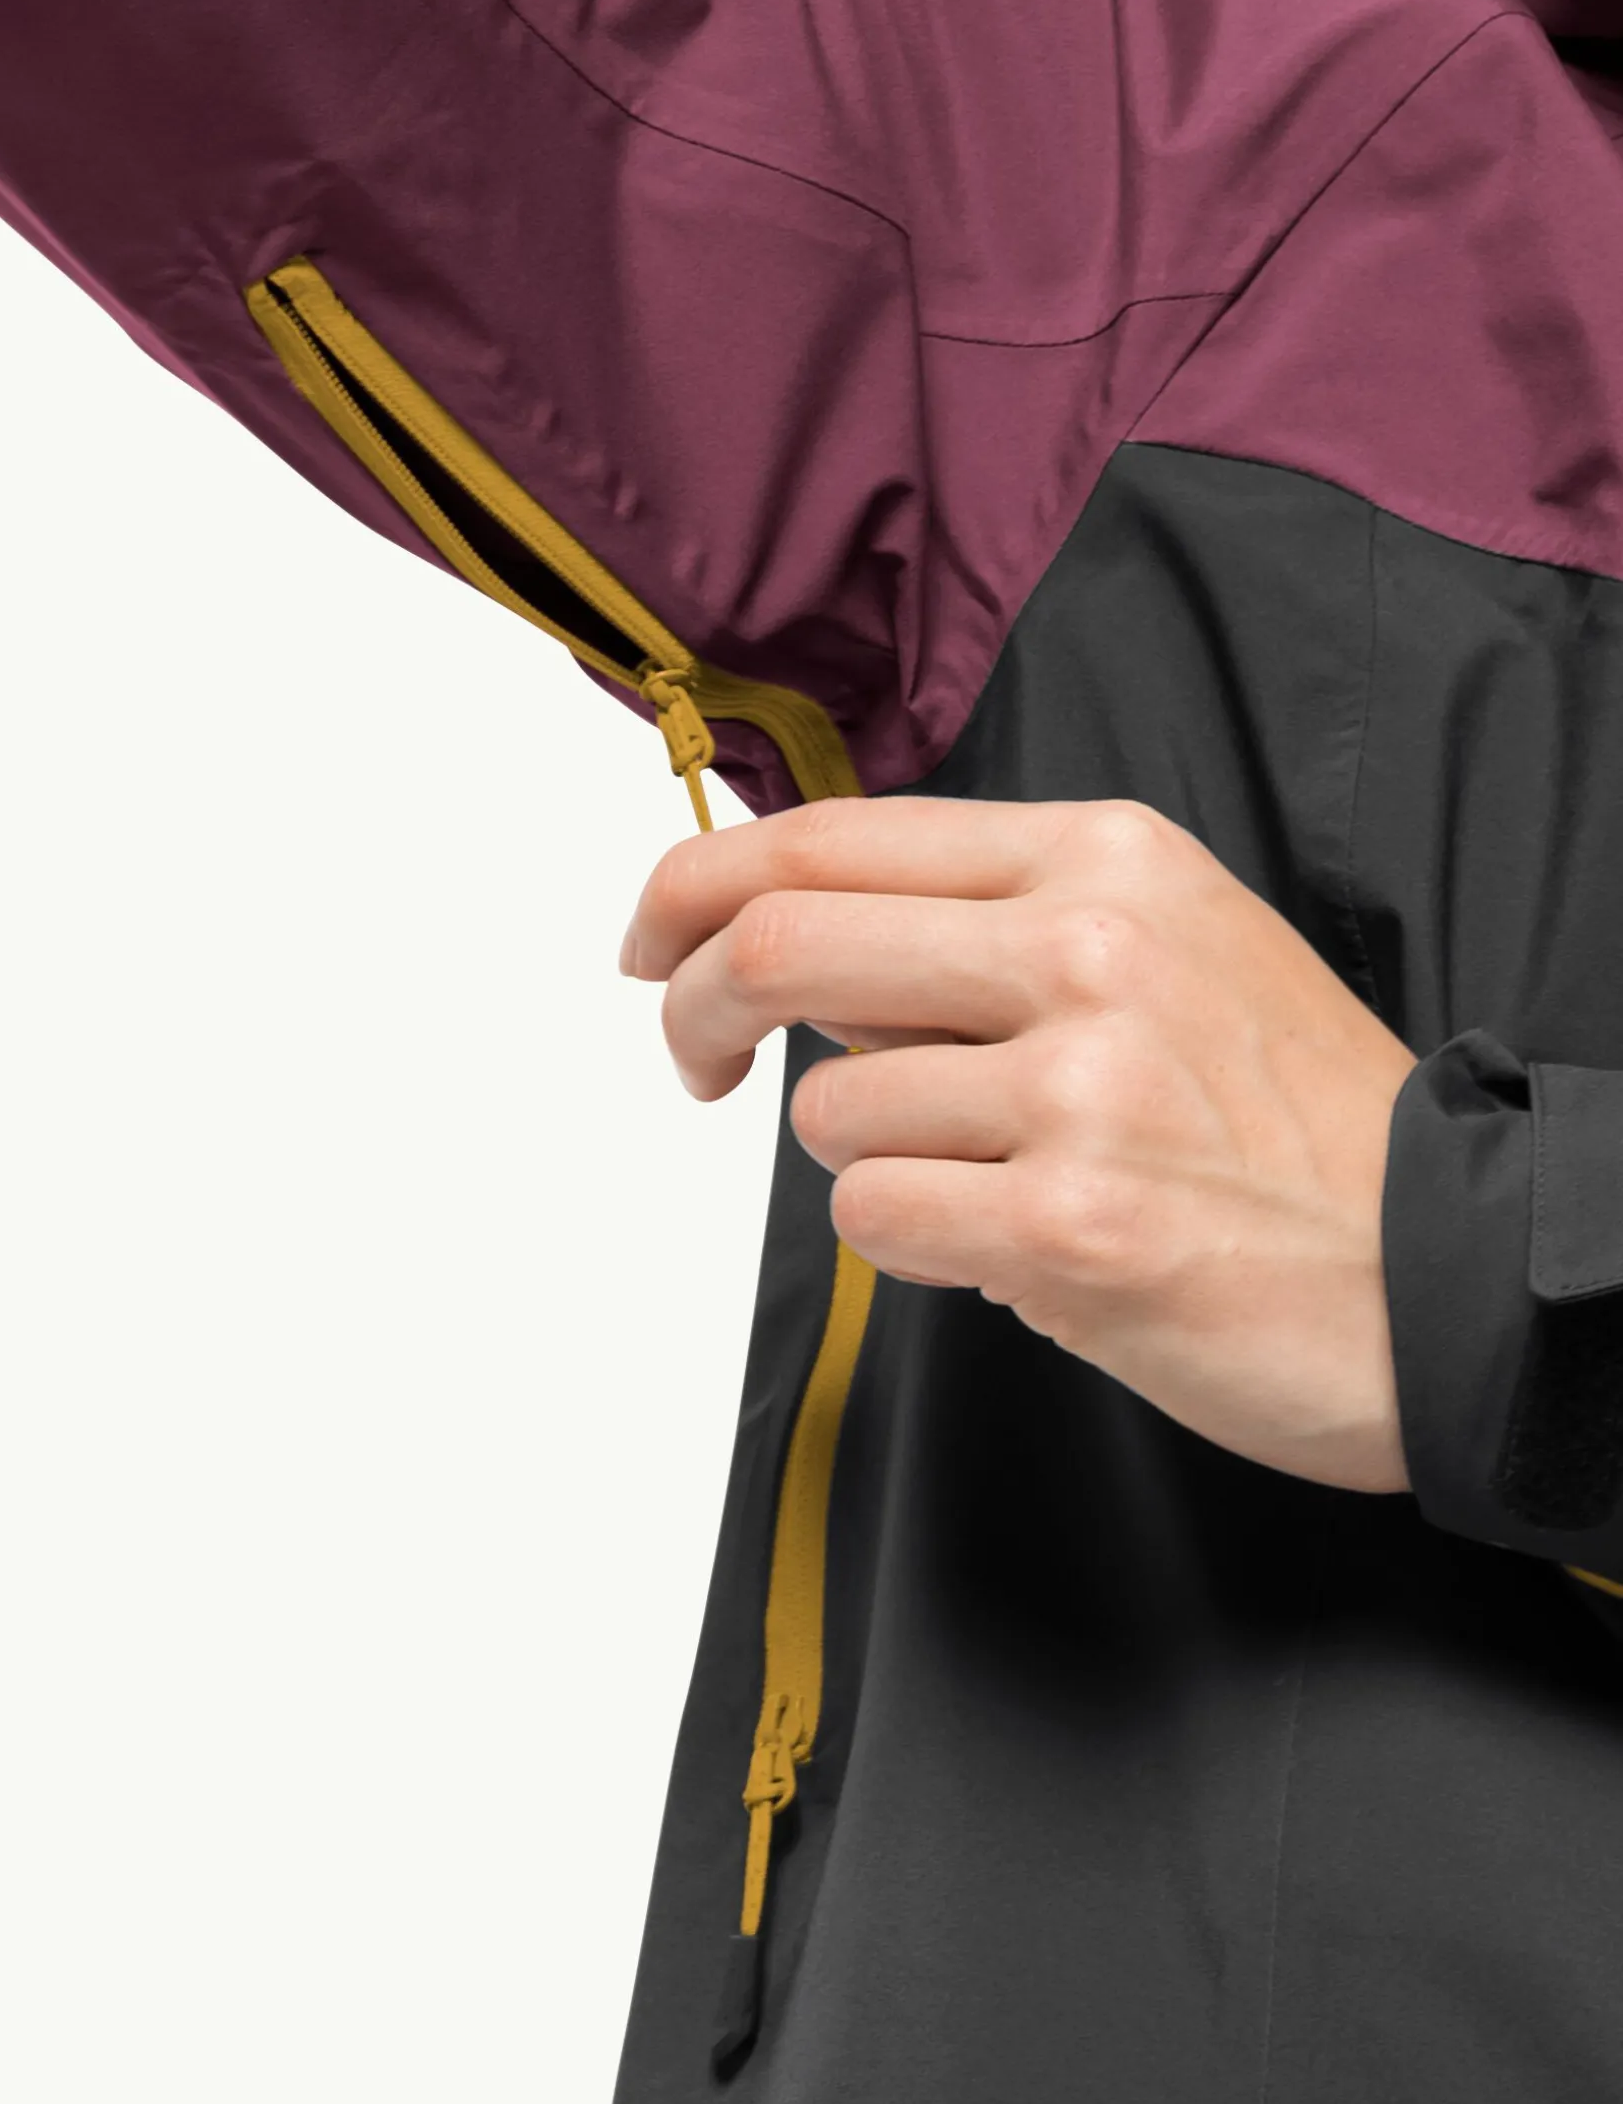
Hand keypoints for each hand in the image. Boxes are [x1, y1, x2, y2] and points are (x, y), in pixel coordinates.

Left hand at [620, 797, 1415, 1492]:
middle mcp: (1088, 948)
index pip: (829, 834)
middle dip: (693, 1008)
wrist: (1447, 1269)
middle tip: (694, 1062)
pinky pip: (874, 1216)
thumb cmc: (1294, 1126)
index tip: (655, 945)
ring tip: (991, 1183)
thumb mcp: (1170, 951)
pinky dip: (912, 1242)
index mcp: (1104, 858)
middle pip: (780, 940)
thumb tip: (803, 944)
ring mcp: (1080, 1087)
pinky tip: (1015, 1246)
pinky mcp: (1067, 1225)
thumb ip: (993, 927)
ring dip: (869, 1158)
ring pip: (826, 1108)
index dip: (695, 886)